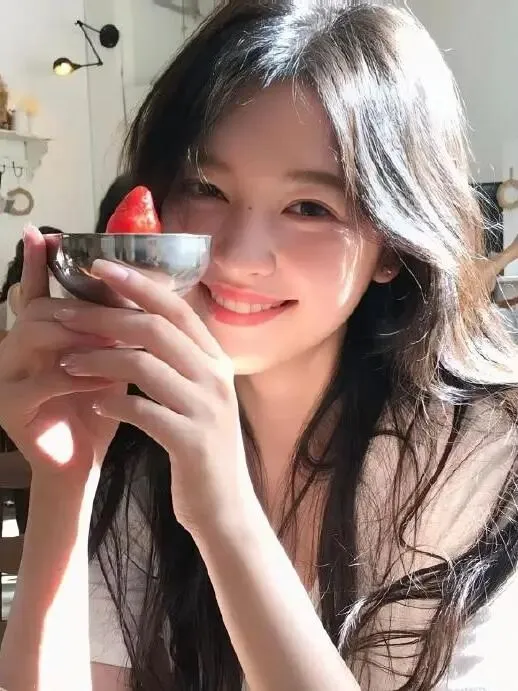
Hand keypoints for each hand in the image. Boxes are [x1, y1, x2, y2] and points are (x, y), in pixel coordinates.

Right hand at [0, 227, 122, 479]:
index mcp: (35, 335)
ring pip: (34, 335)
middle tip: (121, 316)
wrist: (84, 462)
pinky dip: (82, 377)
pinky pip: (44, 380)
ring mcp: (5, 377)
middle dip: (82, 310)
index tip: (42, 231)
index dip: (38, 263)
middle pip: (39, 309)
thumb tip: (139, 283)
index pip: (35, 291)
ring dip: (82, 337)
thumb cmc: (97, 407)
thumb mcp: (108, 359)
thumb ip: (111, 326)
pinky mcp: (9, 407)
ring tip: (119, 345)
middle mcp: (12, 349)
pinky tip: (110, 381)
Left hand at [57, 260, 256, 533]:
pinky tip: (93, 407)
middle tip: (66, 313)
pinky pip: (142, 412)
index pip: (177, 308)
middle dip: (106, 316)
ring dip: (98, 360)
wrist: (224, 506)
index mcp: (216, 360)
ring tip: (66, 364)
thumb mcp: (197, 396)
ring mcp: (207, 408)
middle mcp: (216, 377)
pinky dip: (111, 405)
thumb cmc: (200, 445)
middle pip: (157, 330)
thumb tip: (137, 323)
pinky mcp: (192, 441)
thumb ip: (177, 361)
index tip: (100, 266)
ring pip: (145, 366)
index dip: (138, 284)